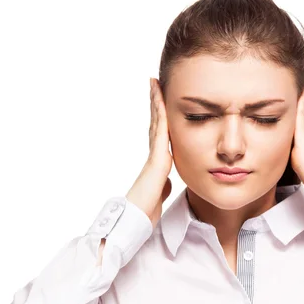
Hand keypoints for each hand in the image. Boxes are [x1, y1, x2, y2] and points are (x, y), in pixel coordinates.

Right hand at [125, 77, 172, 225]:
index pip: (160, 134)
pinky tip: (161, 102)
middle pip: (155, 123)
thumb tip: (166, 183)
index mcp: (156, 163)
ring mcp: (153, 156)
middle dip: (155, 104)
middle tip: (154, 84)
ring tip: (155, 84)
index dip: (160, 117)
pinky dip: (160, 116)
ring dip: (155, 103)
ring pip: (156, 123)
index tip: (160, 101)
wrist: (136, 220)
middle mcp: (153, 155)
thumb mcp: (159, 195)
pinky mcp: (156, 160)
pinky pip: (159, 133)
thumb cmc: (145, 211)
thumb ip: (163, 186)